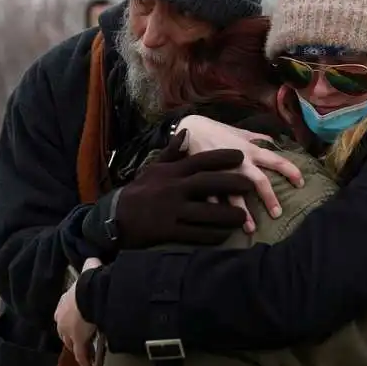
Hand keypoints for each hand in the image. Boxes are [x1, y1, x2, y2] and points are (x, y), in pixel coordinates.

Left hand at [55, 258, 101, 365]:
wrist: (90, 294)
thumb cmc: (88, 281)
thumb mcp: (89, 268)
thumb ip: (90, 264)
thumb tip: (93, 258)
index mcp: (63, 303)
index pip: (62, 313)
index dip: (68, 318)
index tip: (74, 320)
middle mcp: (62, 319)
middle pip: (64, 331)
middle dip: (70, 334)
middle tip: (79, 337)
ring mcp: (69, 332)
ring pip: (71, 344)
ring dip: (77, 347)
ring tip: (85, 352)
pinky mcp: (78, 342)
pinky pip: (82, 354)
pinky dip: (85, 360)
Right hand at [116, 131, 251, 247]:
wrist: (115, 216)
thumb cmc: (140, 190)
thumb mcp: (154, 168)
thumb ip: (172, 152)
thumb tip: (186, 131)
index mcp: (171, 172)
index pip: (200, 160)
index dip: (222, 157)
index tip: (240, 155)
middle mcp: (173, 188)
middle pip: (208, 183)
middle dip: (232, 183)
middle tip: (251, 185)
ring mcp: (171, 210)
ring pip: (206, 212)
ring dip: (228, 214)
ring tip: (244, 216)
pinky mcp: (169, 231)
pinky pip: (196, 234)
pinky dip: (213, 234)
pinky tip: (225, 234)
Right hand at [177, 115, 303, 232]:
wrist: (189, 129)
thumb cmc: (216, 130)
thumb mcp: (239, 132)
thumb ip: (257, 138)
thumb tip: (274, 142)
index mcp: (250, 150)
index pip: (276, 160)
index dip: (291, 171)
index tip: (301, 183)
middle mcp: (239, 162)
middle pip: (259, 181)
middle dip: (269, 198)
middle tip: (277, 214)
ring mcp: (222, 173)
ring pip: (236, 195)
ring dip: (243, 212)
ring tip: (250, 228)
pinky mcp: (205, 180)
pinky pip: (212, 198)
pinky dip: (218, 210)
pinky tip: (222, 225)